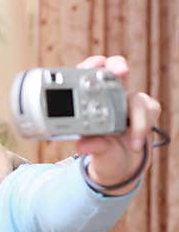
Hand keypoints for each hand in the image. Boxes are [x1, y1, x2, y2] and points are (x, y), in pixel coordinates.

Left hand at [75, 55, 161, 194]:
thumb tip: (82, 145)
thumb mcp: (94, 151)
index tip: (96, 64)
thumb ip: (91, 145)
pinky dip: (143, 126)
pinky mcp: (145, 109)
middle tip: (121, 71)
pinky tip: (135, 142)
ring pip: (136, 97)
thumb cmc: (102, 153)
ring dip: (136, 121)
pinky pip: (150, 109)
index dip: (91, 65)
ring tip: (131, 143)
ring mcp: (128, 102)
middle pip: (115, 70)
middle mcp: (109, 98)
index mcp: (89, 104)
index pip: (88, 77)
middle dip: (117, 66)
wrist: (121, 166)